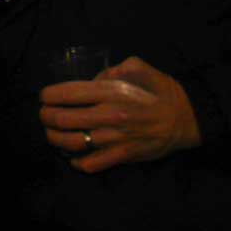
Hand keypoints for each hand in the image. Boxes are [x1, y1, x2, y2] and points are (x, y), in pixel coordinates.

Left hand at [38, 55, 201, 172]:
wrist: (187, 119)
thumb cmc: (161, 91)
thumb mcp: (139, 67)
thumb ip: (114, 68)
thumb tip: (94, 77)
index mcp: (112, 91)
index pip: (70, 93)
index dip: (50, 95)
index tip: (43, 96)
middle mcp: (109, 115)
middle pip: (64, 119)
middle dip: (46, 117)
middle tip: (43, 114)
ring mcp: (115, 138)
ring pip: (73, 143)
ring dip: (55, 138)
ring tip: (51, 133)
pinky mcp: (123, 156)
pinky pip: (92, 164)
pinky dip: (77, 161)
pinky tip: (72, 156)